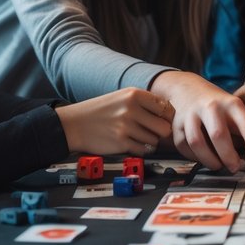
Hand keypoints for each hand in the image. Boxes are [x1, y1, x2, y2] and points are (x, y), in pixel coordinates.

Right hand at [55, 87, 173, 154]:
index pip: (165, 107)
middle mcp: (131, 109)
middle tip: (153, 132)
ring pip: (154, 141)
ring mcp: (126, 127)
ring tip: (136, 136)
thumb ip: (145, 102)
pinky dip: (140, 149)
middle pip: (164, 127)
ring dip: (149, 141)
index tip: (162, 120)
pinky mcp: (121, 143)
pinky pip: (143, 150)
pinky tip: (130, 142)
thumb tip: (170, 114)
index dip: (167, 117)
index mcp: (134, 94)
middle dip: (160, 132)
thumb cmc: (101, 111)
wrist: (74, 124)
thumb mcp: (122, 97)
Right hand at [151, 71, 244, 171]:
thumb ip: (243, 130)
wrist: (189, 89)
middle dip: (228, 157)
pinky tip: (203, 158)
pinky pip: (184, 146)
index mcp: (232, 104)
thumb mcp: (235, 110)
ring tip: (218, 166)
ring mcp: (192, 114)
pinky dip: (194, 157)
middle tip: (235, 168)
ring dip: (209, 160)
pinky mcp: (177, 123)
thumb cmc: (219, 106)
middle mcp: (211, 107)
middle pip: (218, 135)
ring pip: (197, 142)